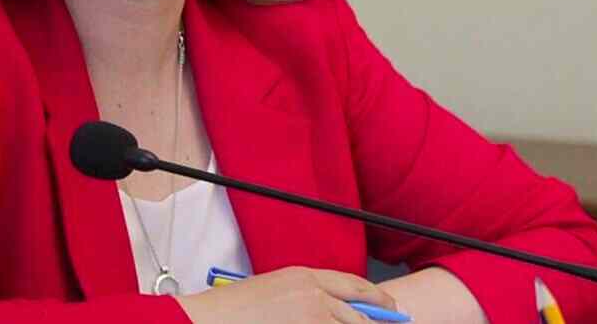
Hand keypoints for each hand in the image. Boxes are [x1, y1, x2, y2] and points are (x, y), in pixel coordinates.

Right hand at [177, 266, 400, 323]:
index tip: (391, 308)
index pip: (355, 286)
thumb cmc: (233, 309)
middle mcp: (313, 295)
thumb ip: (307, 294)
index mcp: (305, 277)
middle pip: (359, 314)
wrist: (206, 319)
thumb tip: (333, 308)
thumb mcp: (276, 289)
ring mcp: (311, 318)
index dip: (377, 299)